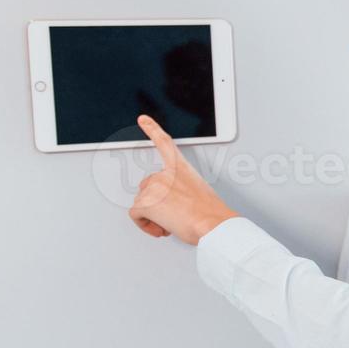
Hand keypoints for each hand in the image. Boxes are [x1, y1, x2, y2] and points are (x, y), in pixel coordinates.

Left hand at [128, 115, 235, 244]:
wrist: (212, 223)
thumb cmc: (211, 213)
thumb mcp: (201, 193)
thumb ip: (184, 191)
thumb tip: (174, 204)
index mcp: (181, 168)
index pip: (164, 143)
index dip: (152, 129)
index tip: (143, 119)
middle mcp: (164, 174)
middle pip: (148, 186)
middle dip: (156, 202)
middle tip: (171, 214)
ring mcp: (153, 187)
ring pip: (142, 203)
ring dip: (153, 216)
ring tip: (171, 224)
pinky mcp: (145, 202)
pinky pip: (136, 215)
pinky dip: (145, 225)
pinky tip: (159, 228)